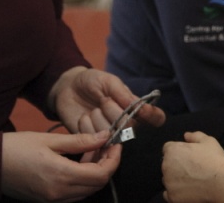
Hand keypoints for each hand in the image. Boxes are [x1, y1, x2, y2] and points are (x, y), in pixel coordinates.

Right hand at [1, 130, 118, 202]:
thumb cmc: (16, 147)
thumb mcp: (50, 139)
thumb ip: (80, 141)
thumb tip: (104, 137)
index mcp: (61, 175)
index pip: (101, 174)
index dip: (114, 159)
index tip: (116, 144)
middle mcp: (59, 192)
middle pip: (97, 185)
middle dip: (107, 165)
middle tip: (106, 146)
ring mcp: (53, 199)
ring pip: (87, 191)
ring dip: (95, 173)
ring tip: (92, 152)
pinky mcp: (47, 200)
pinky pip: (74, 194)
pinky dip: (82, 180)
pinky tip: (78, 163)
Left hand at [50, 67, 165, 134]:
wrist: (67, 88)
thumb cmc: (92, 82)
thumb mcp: (108, 81)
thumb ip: (123, 94)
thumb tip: (138, 107)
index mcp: (135, 107)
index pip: (156, 118)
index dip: (152, 116)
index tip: (140, 109)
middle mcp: (126, 123)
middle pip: (130, 126)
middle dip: (113, 111)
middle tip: (103, 100)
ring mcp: (110, 134)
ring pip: (111, 134)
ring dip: (98, 118)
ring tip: (92, 109)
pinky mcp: (93, 142)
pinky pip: (94, 139)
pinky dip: (86, 125)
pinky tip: (83, 118)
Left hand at [161, 132, 223, 202]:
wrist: (220, 182)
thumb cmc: (214, 159)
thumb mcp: (208, 141)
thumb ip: (195, 136)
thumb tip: (185, 135)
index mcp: (172, 150)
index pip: (168, 149)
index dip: (178, 152)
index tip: (188, 157)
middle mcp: (166, 166)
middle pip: (167, 165)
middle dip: (176, 166)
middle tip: (192, 170)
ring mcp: (168, 183)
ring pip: (168, 180)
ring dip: (175, 180)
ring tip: (191, 182)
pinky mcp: (172, 197)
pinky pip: (168, 195)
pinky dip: (175, 194)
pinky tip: (186, 192)